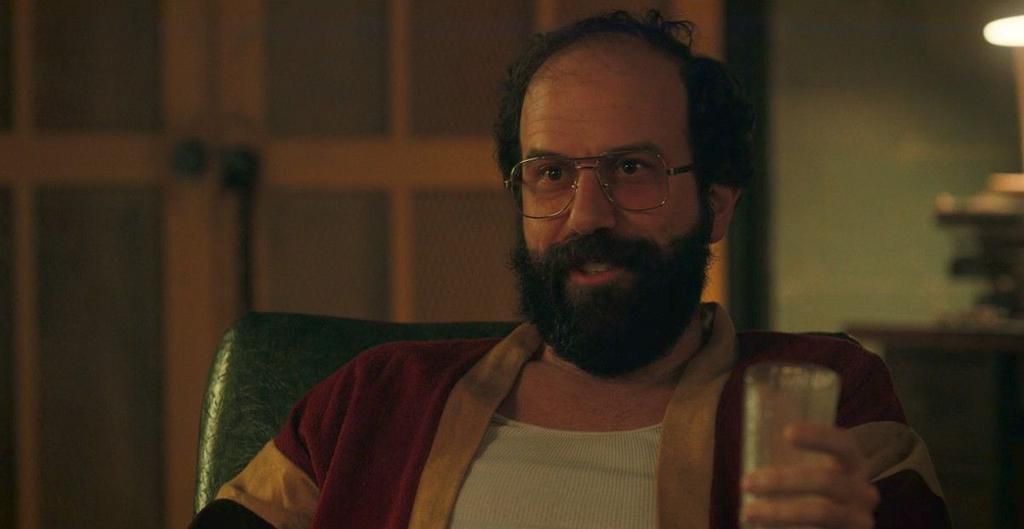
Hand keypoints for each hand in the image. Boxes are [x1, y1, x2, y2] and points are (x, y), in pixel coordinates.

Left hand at [740, 423, 879, 527]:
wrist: (841, 528)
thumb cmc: (816, 493)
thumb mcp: (813, 472)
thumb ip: (790, 459)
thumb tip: (748, 442)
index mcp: (854, 465)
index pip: (843, 444)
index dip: (818, 436)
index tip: (787, 432)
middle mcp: (863, 492)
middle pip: (826, 480)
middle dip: (782, 480)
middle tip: (746, 483)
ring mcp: (859, 520)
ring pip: (821, 512)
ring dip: (780, 511)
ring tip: (748, 511)